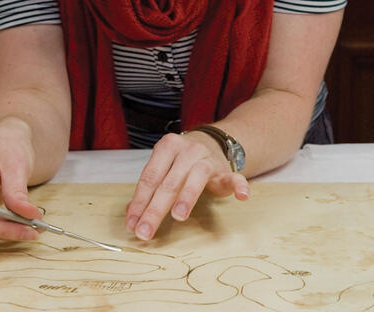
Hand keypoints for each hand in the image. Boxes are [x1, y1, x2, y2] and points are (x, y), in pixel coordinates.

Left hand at [125, 131, 249, 240]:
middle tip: (146, 231)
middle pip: (168, 182)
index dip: (140, 202)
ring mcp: (207, 159)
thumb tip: (131, 216)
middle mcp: (187, 150)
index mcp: (167, 147)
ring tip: (178, 217)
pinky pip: (234, 177)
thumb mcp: (164, 168)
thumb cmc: (181, 162)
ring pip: (196, 178)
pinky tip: (242, 196)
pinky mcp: (225, 171)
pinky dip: (238, 186)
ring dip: (187, 197)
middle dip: (155, 209)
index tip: (132, 224)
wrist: (212, 143)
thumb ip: (150, 189)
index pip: (150, 178)